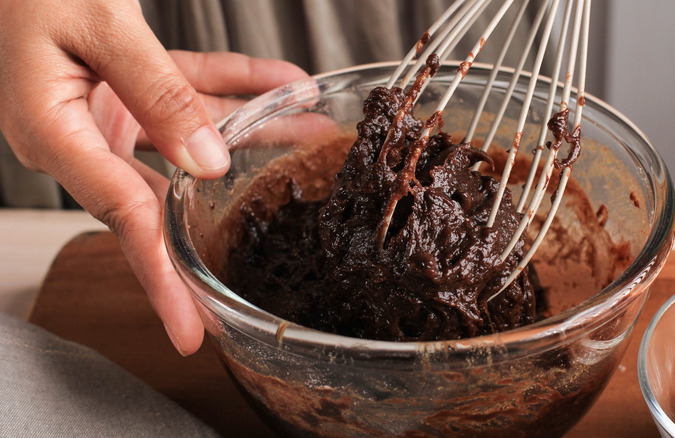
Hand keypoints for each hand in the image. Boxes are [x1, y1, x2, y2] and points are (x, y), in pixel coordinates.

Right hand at [0, 0, 308, 354]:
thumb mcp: (98, 25)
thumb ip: (157, 91)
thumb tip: (210, 161)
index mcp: (54, 133)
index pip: (124, 221)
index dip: (164, 280)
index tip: (192, 331)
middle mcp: (81, 132)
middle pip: (161, 199)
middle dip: (219, 224)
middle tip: (263, 264)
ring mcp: (106, 108)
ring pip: (192, 138)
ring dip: (254, 135)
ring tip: (311, 135)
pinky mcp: (127, 83)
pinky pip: (191, 91)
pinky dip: (237, 87)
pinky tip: (284, 82)